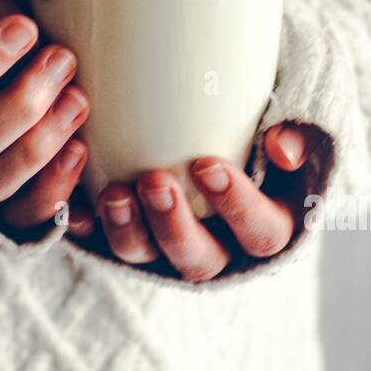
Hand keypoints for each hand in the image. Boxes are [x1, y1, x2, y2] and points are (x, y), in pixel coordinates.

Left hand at [72, 123, 324, 282]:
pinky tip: (70, 207)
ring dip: (128, 230)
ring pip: (147, 257)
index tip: (208, 166)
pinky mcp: (130, 230)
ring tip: (113, 194)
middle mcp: (219, 244)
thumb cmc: (265, 109)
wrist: (220, 109)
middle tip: (154, 182)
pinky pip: (100, 242)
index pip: (262, 233)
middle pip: (199, 261)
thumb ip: (300, 124)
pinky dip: (84, 227)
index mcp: (268, 221)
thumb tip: (281, 146)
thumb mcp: (297, 112)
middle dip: (174, 227)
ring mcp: (168, 243)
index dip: (237, 208)